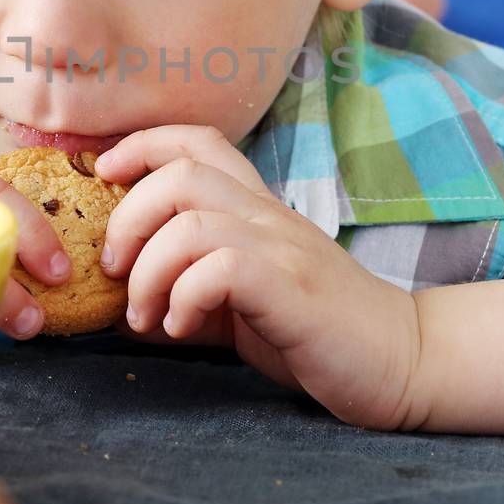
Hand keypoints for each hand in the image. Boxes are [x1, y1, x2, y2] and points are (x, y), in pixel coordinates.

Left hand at [92, 125, 422, 428]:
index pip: (197, 141)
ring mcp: (282, 247)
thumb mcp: (238, 306)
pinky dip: (182, 299)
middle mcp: (267, 215)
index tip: (103, 176)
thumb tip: (119, 304)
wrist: (401, 362)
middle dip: (126, 218)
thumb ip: (185, 294)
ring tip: (146, 316)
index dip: (141, 144)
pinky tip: (182, 328)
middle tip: (114, 270)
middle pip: (179, 172)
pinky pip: (218, 269)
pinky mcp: (291, 288)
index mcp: (255, 209)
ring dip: (148, 271)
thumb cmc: (315, 331)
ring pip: (189, 223)